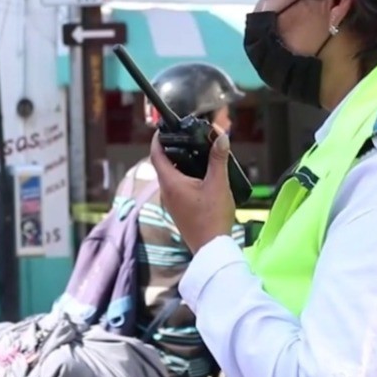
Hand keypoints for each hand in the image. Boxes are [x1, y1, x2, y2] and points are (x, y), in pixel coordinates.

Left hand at [149, 131, 235, 253]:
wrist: (211, 248)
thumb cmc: (212, 217)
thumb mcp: (218, 184)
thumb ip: (218, 159)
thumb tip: (221, 137)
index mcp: (170, 182)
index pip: (156, 154)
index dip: (158, 138)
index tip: (165, 127)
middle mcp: (166, 191)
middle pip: (164, 163)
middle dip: (175, 148)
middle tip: (189, 137)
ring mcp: (171, 202)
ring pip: (172, 175)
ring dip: (182, 162)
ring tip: (199, 153)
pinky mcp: (179, 209)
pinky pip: (177, 186)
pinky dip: (186, 176)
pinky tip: (203, 175)